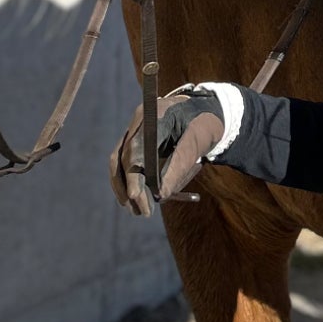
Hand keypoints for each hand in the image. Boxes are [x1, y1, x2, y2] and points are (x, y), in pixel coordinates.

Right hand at [109, 85, 228, 214]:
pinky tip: (137, 199)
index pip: (135, 148)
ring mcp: (134, 131)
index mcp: (154, 116)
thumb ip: (180, 165)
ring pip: (118, 162)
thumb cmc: (204, 122)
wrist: (204, 109)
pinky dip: (129, 182)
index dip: (132, 174)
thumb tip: (161, 195)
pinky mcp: (136, 142)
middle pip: (123, 157)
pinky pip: (125, 164)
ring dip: (124, 188)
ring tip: (139, 210)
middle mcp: (139, 123)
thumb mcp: (199, 141)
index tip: (135, 196)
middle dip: (130, 187)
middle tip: (143, 211)